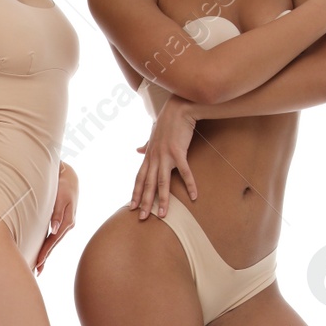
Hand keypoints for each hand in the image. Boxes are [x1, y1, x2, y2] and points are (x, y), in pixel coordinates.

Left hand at [35, 161, 78, 273]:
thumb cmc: (64, 185)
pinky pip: (52, 237)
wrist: (69, 177)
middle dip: (45, 258)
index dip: (45, 252)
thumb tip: (54, 230)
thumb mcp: (61, 198)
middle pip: (53, 245)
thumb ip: (57, 214)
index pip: (53, 241)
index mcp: (68, 222)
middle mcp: (67, 225)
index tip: (37, 263)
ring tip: (38, 267)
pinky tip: (42, 252)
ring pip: (53, 242)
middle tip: (36, 272)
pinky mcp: (60, 222)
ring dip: (46, 254)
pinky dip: (47, 246)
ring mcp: (64, 224)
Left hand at [131, 99, 198, 219]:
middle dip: (144, 202)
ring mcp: (165, 156)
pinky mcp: (179, 152)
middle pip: (147, 185)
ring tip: (163, 214)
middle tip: (142, 218)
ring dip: (162, 200)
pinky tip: (193, 196)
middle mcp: (154, 158)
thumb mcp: (153, 134)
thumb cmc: (168, 121)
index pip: (139, 178)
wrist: (179, 108)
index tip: (132, 207)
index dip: (135, 193)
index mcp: (149, 156)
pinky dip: (189, 185)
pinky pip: (185, 172)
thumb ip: (146, 145)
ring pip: (161, 182)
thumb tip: (137, 149)